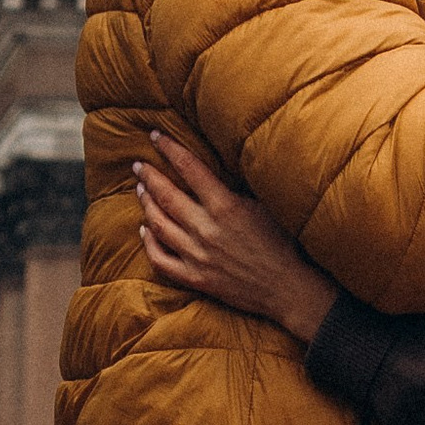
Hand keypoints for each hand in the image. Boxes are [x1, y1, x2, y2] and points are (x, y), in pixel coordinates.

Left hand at [135, 136, 336, 345]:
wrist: (286, 288)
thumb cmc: (282, 243)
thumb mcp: (265, 206)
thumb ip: (238, 188)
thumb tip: (219, 166)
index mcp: (225, 206)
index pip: (189, 168)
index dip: (169, 149)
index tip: (155, 136)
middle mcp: (206, 229)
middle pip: (166, 196)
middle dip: (149, 176)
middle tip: (138, 165)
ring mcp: (197, 256)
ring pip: (158, 225)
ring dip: (146, 205)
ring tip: (140, 190)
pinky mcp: (195, 278)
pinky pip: (160, 260)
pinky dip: (149, 243)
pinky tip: (145, 230)